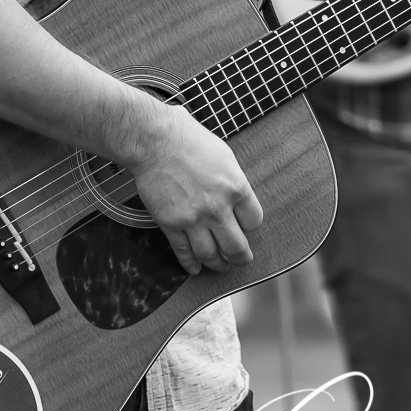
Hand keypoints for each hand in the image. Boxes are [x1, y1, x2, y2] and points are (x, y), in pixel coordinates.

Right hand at [126, 99, 264, 274]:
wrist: (156, 142)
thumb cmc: (191, 141)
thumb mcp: (226, 157)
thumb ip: (234, 182)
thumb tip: (239, 201)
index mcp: (236, 188)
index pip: (254, 221)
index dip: (250, 227)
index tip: (245, 227)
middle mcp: (218, 208)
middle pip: (236, 246)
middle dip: (241, 257)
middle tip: (241, 260)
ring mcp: (193, 219)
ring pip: (210, 255)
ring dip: (218, 265)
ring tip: (221, 266)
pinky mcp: (171, 224)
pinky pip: (183, 252)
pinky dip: (190, 264)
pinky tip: (195, 268)